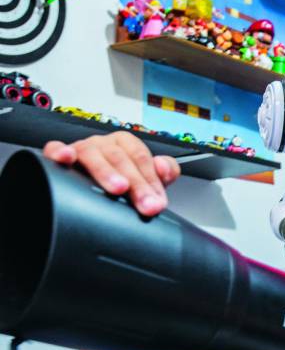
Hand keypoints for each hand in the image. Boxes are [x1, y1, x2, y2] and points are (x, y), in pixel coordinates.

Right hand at [43, 132, 179, 215]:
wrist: (95, 191)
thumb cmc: (123, 182)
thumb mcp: (148, 178)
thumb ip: (166, 172)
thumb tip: (164, 167)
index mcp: (126, 144)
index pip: (142, 158)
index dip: (152, 180)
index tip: (158, 201)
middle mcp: (104, 144)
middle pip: (121, 158)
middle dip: (137, 184)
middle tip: (146, 204)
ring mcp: (82, 149)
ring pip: (92, 154)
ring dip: (107, 171)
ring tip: (119, 188)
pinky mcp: (59, 155)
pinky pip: (55, 149)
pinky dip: (59, 151)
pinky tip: (66, 157)